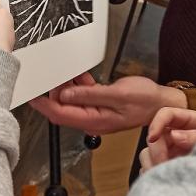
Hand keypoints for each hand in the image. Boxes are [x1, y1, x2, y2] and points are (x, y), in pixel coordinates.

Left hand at [29, 74, 184, 134]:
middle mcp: (93, 120)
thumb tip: (66, 94)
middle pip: (63, 109)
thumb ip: (90, 94)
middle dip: (54, 93)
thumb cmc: (146, 101)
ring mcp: (96, 114)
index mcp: (95, 121)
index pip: (61, 114)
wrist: (162, 103)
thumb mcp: (118, 94)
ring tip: (66, 73)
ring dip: (67, 88)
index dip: (45, 104)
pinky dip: (79, 86)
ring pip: (72, 102)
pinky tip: (80, 76)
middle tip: (53, 76)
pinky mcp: (101, 106)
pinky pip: (83, 97)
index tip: (33, 94)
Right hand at [139, 107, 195, 172]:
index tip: (153, 138)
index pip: (166, 114)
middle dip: (156, 152)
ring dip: (153, 166)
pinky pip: (148, 169)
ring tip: (168, 177)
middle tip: (164, 166)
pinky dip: (154, 176)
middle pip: (153, 136)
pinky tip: (167, 182)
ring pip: (147, 154)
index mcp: (189, 122)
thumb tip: (174, 135)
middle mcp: (175, 134)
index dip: (157, 123)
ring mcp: (168, 151)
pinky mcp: (163, 166)